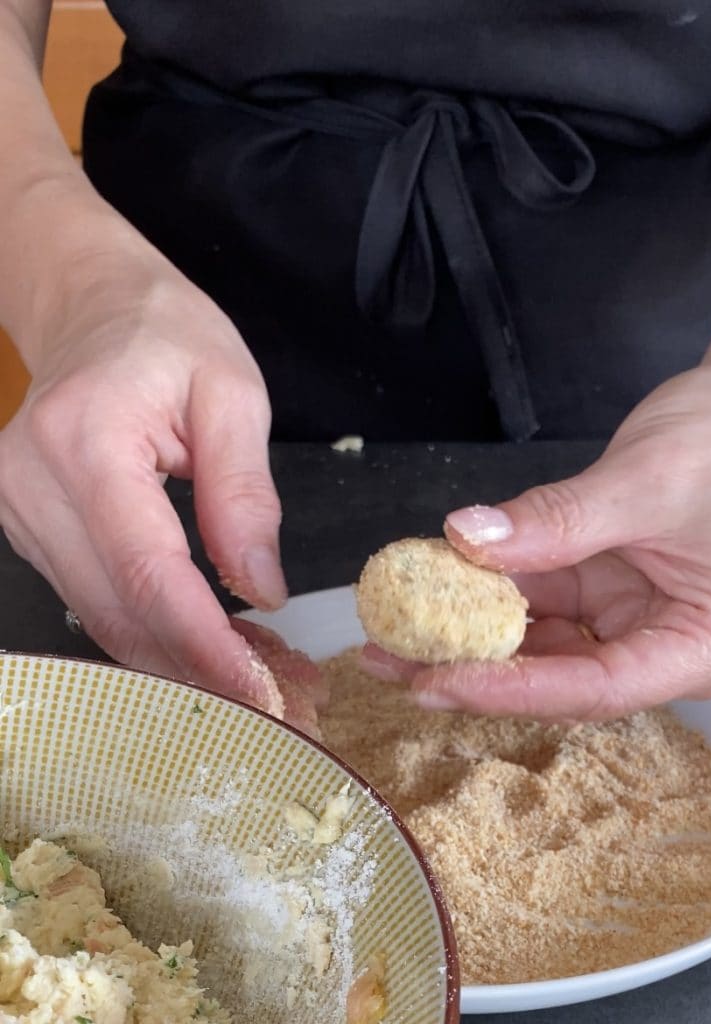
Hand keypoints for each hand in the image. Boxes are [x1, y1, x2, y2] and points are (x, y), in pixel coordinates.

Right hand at [0, 256, 304, 720]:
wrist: (93, 307)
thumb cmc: (166, 334)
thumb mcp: (232, 395)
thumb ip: (244, 496)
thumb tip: (260, 591)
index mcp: (86, 443)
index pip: (150, 574)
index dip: (207, 646)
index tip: (263, 694)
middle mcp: (33, 488)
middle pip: (121, 614)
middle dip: (205, 674)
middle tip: (285, 704)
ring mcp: (20, 514)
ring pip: (106, 621)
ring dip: (184, 664)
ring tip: (267, 682)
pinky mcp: (32, 530)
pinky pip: (99, 600)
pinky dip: (158, 634)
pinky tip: (216, 649)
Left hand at [363, 360, 710, 719]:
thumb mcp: (640, 481)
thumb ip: (553, 521)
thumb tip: (462, 540)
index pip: (602, 687)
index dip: (515, 689)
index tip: (438, 679)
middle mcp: (680, 649)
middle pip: (567, 677)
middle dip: (479, 668)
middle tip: (393, 664)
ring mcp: (645, 622)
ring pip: (549, 644)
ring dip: (475, 635)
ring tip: (394, 632)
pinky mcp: (617, 592)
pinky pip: (550, 603)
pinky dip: (497, 596)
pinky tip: (439, 588)